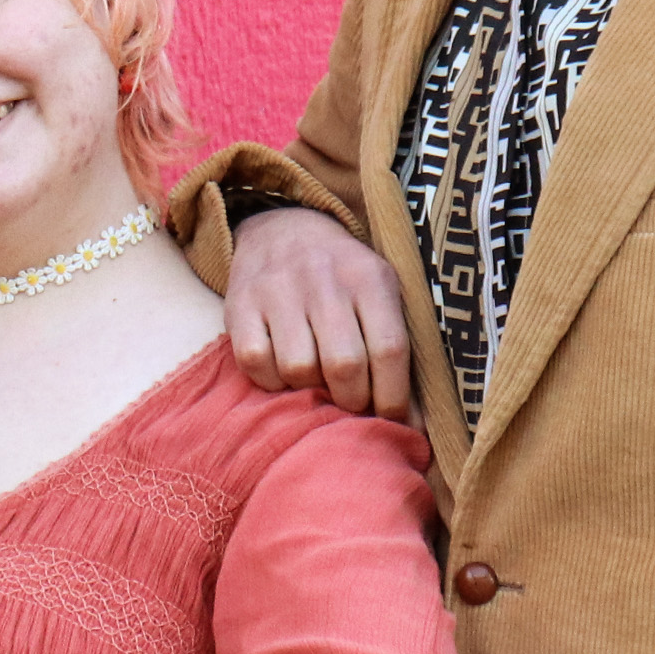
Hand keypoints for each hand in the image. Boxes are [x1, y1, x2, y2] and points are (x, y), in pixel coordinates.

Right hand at [225, 207, 414, 422]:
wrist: (283, 229)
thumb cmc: (343, 280)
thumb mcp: (381, 295)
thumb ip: (397, 353)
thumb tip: (413, 424)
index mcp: (369, 277)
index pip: (389, 349)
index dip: (394, 397)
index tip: (392, 418)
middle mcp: (324, 279)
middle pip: (344, 364)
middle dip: (352, 400)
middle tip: (352, 404)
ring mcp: (278, 290)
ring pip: (298, 368)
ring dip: (310, 390)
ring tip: (317, 382)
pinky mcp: (240, 304)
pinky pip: (255, 362)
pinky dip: (271, 380)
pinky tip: (283, 370)